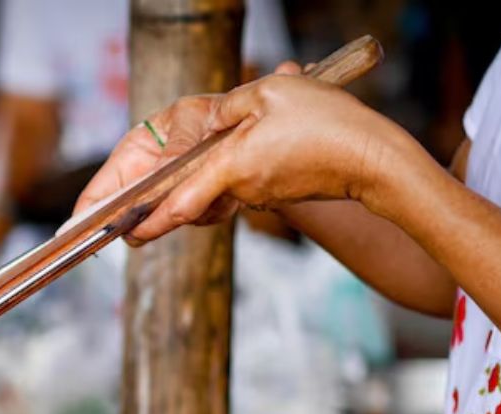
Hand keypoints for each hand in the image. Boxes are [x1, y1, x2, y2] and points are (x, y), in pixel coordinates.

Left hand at [74, 64, 412, 244]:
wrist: (376, 160)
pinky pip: (239, 186)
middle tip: (129, 221)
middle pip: (190, 200)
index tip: (124, 235)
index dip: (148, 221)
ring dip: (200, 182)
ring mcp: (257, 195)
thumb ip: (230, 105)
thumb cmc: (327, 122)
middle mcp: (240, 189)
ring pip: (215, 190)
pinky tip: (239, 155)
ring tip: (182, 182)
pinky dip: (228, 175)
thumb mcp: (272, 92)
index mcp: (231, 167)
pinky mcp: (274, 194)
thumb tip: (208, 119)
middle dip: (160, 209)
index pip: (178, 204)